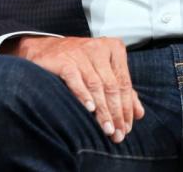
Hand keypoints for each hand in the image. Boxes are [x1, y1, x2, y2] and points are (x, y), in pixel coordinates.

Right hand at [6, 35, 143, 142]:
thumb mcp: (102, 72)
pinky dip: (83, 95)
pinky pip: (76, 80)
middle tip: (117, 134)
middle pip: (112, 86)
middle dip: (116, 113)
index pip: (124, 83)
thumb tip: (139, 114)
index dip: (127, 107)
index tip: (127, 128)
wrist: (43, 49)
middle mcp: (98, 48)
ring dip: (103, 110)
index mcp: (113, 48)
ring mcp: (80, 53)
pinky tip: (89, 109)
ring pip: (96, 85)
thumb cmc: (78, 62)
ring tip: (106, 129)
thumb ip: (121, 90)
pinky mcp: (63, 60)